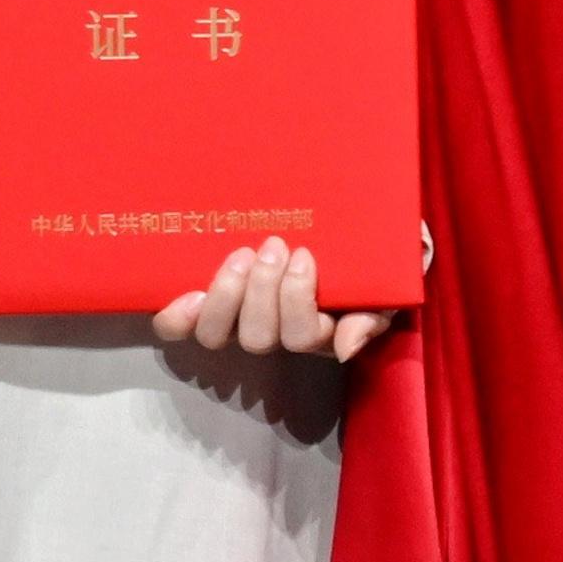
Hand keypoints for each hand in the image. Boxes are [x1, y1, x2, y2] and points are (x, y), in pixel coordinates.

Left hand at [151, 236, 396, 364]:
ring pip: (218, 335)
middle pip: (258, 338)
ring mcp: (238, 317)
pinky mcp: (208, 300)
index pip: (302, 337)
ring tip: (240, 255)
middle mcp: (275, 328)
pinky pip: (183, 327)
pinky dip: (178, 317)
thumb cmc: (363, 244)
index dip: (296, 301)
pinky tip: (184, 296)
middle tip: (273, 245)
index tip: (304, 254)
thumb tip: (344, 348)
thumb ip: (376, 311)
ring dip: (226, 296)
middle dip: (263, 291)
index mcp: (318, 324)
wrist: (334, 213)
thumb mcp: (384, 275)